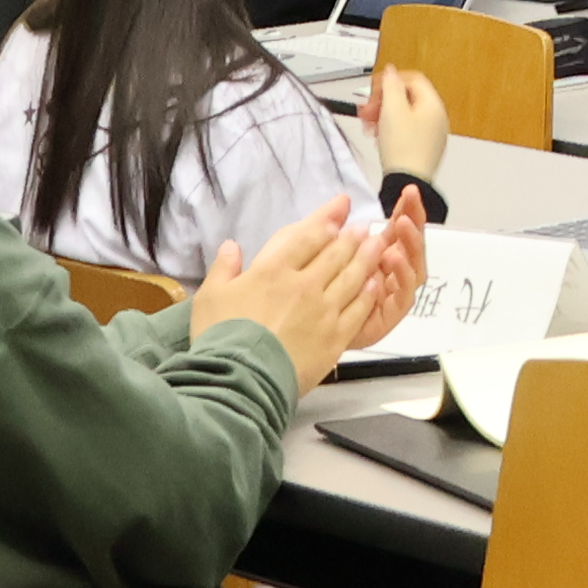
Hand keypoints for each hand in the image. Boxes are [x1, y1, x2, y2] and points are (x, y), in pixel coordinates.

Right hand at [193, 206, 412, 373]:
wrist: (241, 378)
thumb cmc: (220, 337)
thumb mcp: (209, 296)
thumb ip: (223, 268)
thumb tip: (230, 246)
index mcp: (273, 271)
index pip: (306, 237)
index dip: (326, 219)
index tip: (340, 208)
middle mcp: (304, 285)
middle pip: (335, 254)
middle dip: (352, 236)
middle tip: (363, 226)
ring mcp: (324, 310)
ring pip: (352, 276)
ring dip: (366, 258)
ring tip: (377, 245)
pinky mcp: (336, 336)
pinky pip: (359, 309)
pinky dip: (369, 294)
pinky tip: (376, 284)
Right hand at [362, 65, 451, 189]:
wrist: (407, 182)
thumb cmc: (402, 149)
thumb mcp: (392, 110)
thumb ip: (391, 86)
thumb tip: (391, 71)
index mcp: (433, 105)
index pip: (413, 79)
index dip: (390, 81)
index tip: (373, 90)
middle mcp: (436, 118)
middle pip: (407, 97)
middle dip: (383, 100)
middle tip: (367, 111)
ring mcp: (431, 134)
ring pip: (404, 114)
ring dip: (383, 115)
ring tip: (369, 126)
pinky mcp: (422, 147)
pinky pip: (406, 130)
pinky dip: (390, 129)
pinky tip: (378, 138)